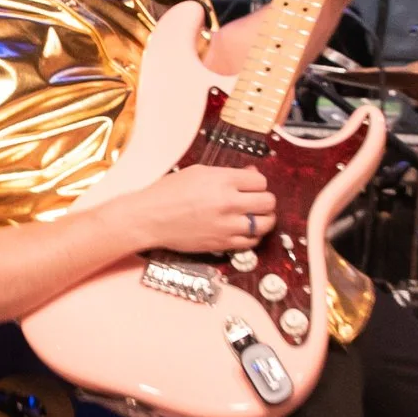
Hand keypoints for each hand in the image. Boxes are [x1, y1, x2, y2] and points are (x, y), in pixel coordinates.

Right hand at [112, 164, 276, 254]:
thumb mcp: (199, 173)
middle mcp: (228, 203)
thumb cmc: (169, 192)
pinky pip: (252, 242)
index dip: (257, 183)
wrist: (150, 218)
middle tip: (256, 201)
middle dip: (264, 200)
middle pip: (268, 202)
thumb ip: (228, 174)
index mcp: (222, 181)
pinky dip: (253, 236)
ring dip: (264, 219)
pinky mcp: (222, 243)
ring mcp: (227, 225)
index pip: (260, 181)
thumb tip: (252, 175)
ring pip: (265, 224)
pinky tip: (245, 230)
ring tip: (255, 217)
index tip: (250, 186)